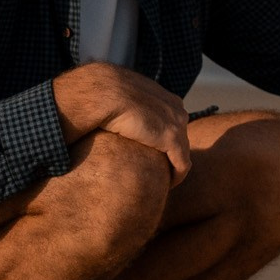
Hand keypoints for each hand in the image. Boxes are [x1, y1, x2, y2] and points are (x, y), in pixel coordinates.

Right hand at [50, 62, 192, 183]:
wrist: (98, 93)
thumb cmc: (96, 93)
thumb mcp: (114, 94)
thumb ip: (122, 104)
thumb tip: (110, 117)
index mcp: (161, 95)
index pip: (171, 119)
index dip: (164, 137)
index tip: (154, 152)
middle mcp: (174, 107)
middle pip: (180, 135)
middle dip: (173, 153)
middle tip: (160, 170)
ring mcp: (175, 123)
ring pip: (182, 151)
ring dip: (174, 166)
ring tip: (162, 181)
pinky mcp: (171, 139)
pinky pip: (182, 164)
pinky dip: (177, 176)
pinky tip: (168, 186)